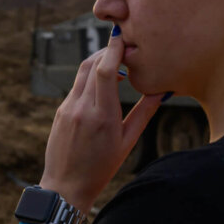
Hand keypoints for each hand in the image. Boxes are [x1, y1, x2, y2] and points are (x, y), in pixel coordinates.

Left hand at [39, 26, 164, 211]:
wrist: (66, 186)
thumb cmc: (101, 168)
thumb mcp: (127, 142)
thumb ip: (144, 113)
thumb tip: (163, 90)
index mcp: (102, 116)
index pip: (106, 71)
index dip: (114, 50)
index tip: (123, 37)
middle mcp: (82, 108)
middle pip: (92, 64)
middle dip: (108, 50)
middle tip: (125, 46)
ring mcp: (68, 108)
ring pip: (82, 71)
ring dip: (98, 60)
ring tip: (116, 61)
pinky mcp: (61, 110)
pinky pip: (76, 85)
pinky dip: (90, 76)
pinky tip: (103, 83)